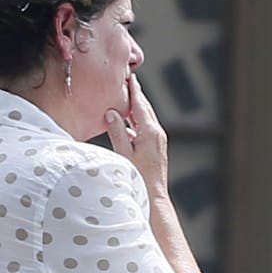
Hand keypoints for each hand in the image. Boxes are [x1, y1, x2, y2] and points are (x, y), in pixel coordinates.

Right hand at [105, 73, 168, 199]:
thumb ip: (117, 131)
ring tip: (128, 96)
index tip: (131, 77)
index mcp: (150, 132)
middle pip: (145, 109)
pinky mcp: (156, 147)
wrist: (154, 194)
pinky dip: (136, 121)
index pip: (140, 106)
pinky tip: (127, 122)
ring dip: (137, 108)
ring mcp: (158, 141)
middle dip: (137, 95)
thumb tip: (111, 113)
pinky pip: (145, 129)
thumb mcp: (123, 152)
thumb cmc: (138, 176)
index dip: (134, 91)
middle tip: (130, 81)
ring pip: (146, 119)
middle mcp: (157, 133)